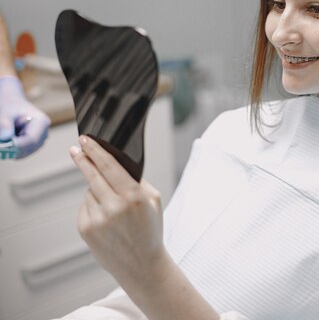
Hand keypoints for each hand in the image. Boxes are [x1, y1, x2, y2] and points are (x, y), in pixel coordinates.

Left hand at [0, 75, 50, 157]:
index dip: (16, 145)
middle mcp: (44, 134)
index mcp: (42, 122)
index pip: (32, 140)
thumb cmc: (9, 103)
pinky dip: (10, 149)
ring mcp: (39, 141)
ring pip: (23, 153)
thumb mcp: (5, 111)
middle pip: (28, 149)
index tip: (1, 147)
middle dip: (11, 149)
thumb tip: (5, 138)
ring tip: (3, 134)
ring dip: (10, 149)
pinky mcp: (31, 145)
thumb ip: (5, 124)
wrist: (11, 102)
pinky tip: (5, 138)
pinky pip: (19, 153)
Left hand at [70, 135, 166, 285]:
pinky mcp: (86, 229)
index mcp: (134, 197)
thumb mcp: (154, 201)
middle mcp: (114, 207)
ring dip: (97, 191)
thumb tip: (116, 163)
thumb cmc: (150, 230)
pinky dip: (93, 207)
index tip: (85, 140)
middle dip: (83, 160)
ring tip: (112, 206)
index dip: (95, 151)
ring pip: (89, 191)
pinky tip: (106, 218)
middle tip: (76, 149)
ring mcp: (97, 219)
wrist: (142, 265)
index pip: (109, 166)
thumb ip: (137, 181)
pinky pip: (85, 207)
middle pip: (92, 174)